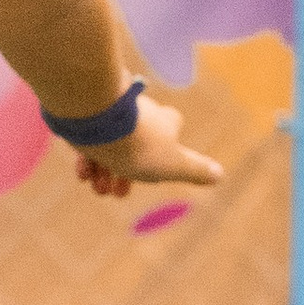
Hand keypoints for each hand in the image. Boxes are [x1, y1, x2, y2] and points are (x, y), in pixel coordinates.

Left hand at [73, 92, 221, 197]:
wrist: (98, 118)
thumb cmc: (140, 143)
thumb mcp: (174, 165)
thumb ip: (195, 170)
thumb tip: (220, 175)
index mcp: (165, 121)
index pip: (169, 139)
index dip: (163, 161)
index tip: (152, 178)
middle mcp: (141, 113)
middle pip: (136, 147)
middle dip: (126, 174)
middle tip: (116, 193)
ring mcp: (114, 111)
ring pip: (111, 145)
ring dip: (105, 171)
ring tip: (98, 187)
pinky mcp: (91, 112)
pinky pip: (90, 136)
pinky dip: (88, 157)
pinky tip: (83, 173)